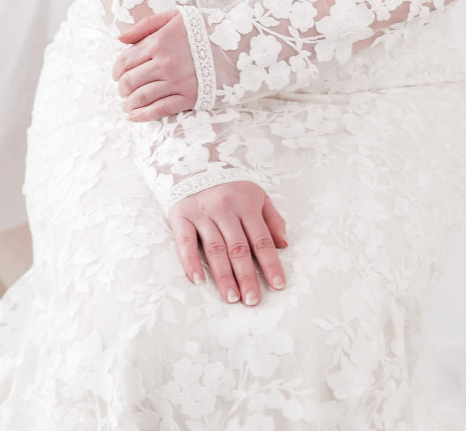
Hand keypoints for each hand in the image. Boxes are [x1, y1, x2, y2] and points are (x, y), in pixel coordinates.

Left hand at [112, 9, 197, 120]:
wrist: (236, 44)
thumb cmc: (204, 29)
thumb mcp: (175, 17)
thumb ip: (145, 25)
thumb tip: (120, 39)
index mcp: (159, 42)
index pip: (125, 61)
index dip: (117, 70)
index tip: (117, 75)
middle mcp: (165, 63)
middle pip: (130, 81)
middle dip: (122, 88)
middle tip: (123, 90)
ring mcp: (177, 82)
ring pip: (142, 97)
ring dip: (129, 104)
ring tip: (127, 104)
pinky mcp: (189, 97)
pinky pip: (160, 110)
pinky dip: (143, 116)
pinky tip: (135, 117)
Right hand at [169, 181, 287, 304]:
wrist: (195, 163)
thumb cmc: (231, 187)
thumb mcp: (257, 195)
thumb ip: (272, 219)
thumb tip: (284, 244)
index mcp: (247, 204)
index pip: (261, 239)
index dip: (270, 263)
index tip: (277, 285)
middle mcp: (225, 209)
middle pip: (238, 248)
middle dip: (247, 276)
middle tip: (252, 300)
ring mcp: (203, 212)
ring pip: (215, 249)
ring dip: (223, 276)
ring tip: (231, 298)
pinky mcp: (182, 216)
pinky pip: (185, 242)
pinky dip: (191, 262)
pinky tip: (198, 280)